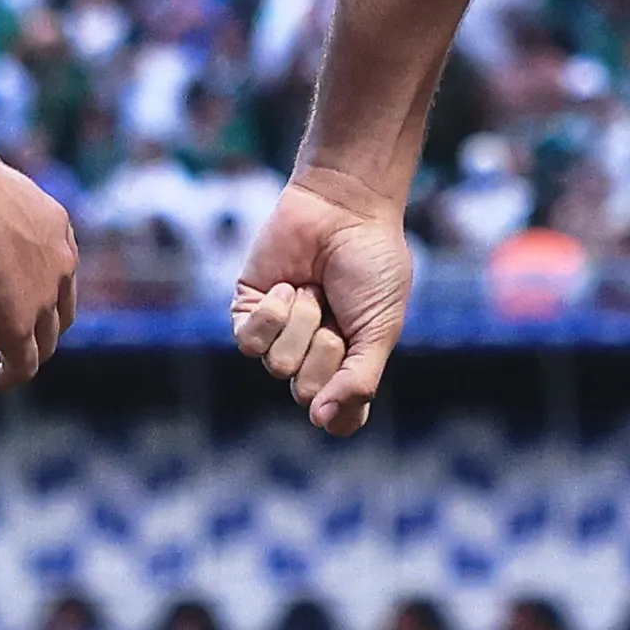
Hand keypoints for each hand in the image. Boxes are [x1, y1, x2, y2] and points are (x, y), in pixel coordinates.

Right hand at [0, 159, 80, 390]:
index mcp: (55, 227)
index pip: (59, 270)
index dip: (39, 290)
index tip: (4, 293)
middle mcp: (61, 264)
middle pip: (60, 313)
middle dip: (37, 329)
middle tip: (1, 335)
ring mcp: (44, 299)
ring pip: (44, 345)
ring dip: (18, 357)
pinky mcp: (20, 328)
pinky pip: (22, 368)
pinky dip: (1, 377)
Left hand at [226, 171, 417, 439]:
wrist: (345, 208)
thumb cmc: (371, 266)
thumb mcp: (380, 330)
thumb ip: (359, 380)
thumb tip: (320, 420)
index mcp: (349, 365)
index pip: (338, 419)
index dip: (341, 410)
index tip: (352, 386)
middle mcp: (311, 358)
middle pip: (305, 393)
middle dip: (326, 350)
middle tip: (337, 312)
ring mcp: (279, 336)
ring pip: (277, 366)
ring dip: (303, 323)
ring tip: (314, 290)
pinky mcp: (249, 311)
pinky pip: (249, 342)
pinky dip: (273, 312)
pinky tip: (287, 286)